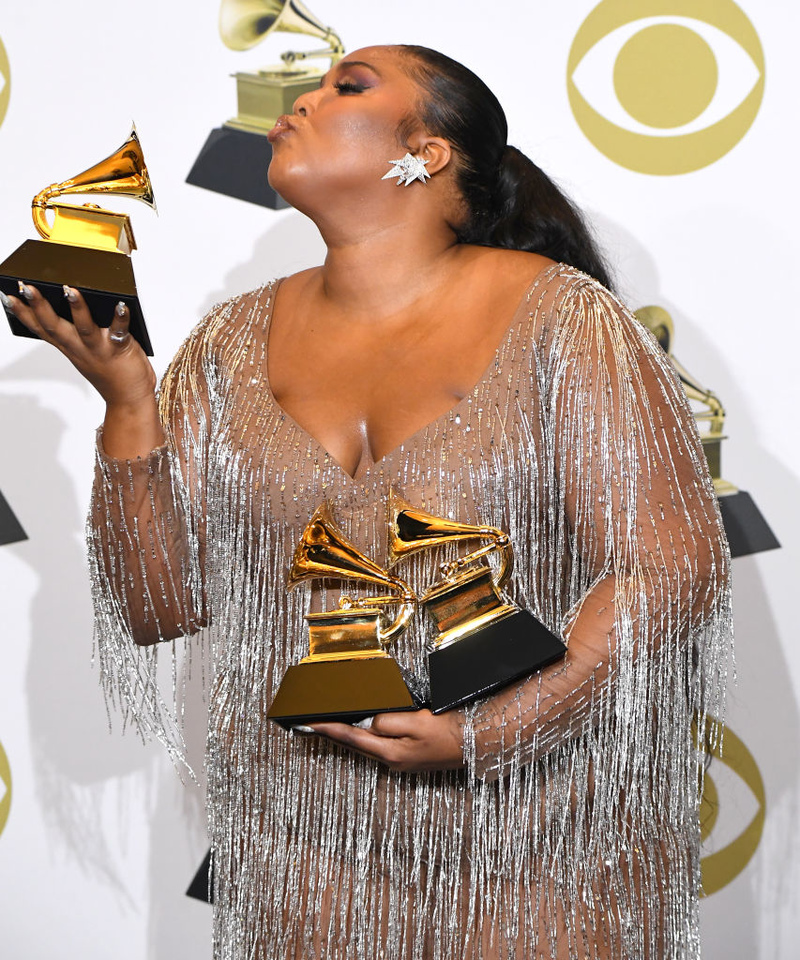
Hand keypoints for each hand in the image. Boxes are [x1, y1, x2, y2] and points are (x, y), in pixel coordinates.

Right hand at [4, 282, 155, 406]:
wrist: (130, 399)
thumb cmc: (112, 373)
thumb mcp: (87, 351)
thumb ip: (79, 331)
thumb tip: (73, 298)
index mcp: (69, 347)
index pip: (41, 329)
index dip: (23, 314)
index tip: (7, 297)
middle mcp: (79, 348)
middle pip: (54, 326)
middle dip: (39, 306)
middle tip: (26, 287)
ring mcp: (98, 349)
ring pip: (83, 327)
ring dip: (76, 308)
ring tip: (69, 290)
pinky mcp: (120, 349)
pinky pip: (119, 330)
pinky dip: (120, 317)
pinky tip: (121, 304)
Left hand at [309, 708, 464, 772]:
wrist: (475, 743)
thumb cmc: (448, 731)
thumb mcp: (416, 722)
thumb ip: (388, 722)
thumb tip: (369, 722)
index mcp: (390, 752)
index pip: (351, 737)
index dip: (327, 729)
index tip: (307, 724)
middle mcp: (392, 761)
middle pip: (354, 744)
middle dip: (331, 734)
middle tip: (308, 725)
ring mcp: (400, 761)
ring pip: (365, 746)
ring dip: (346, 735)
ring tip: (327, 726)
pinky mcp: (408, 757)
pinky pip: (378, 746)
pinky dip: (364, 737)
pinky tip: (359, 731)